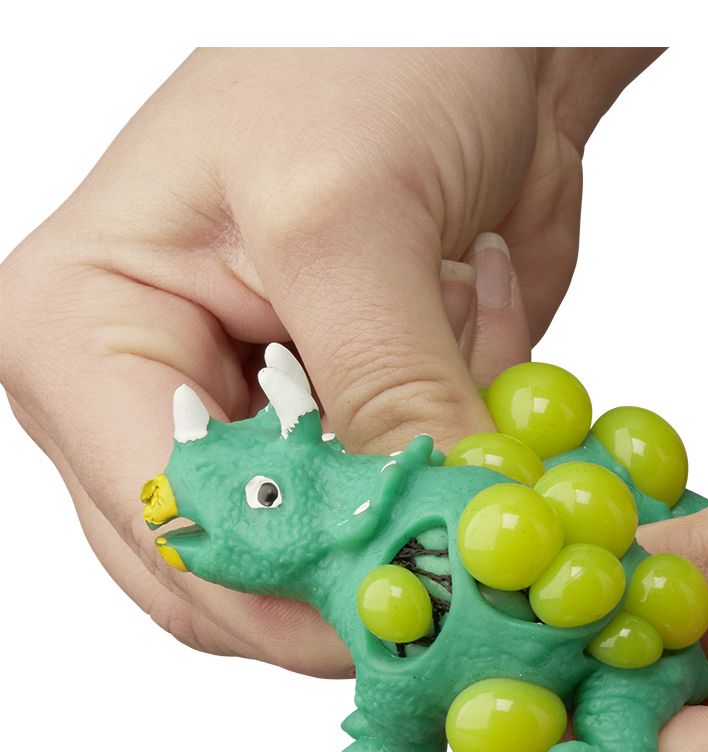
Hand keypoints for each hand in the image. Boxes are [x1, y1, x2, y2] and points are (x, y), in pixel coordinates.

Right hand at [0, 47, 658, 676]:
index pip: (167, 526)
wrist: (469, 36)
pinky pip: (392, 504)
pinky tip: (477, 338)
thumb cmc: (362, 56)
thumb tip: (424, 541)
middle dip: (356, 564)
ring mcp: (246, 420)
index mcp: (83, 337)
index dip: (287, 588)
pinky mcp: (339, 423)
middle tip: (463, 542)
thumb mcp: (348, 213)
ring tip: (468, 357)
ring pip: (320, 550)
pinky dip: (454, 460)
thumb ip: (382, 391)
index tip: (408, 594)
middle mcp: (148, 396)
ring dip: (414, 498)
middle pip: (233, 568)